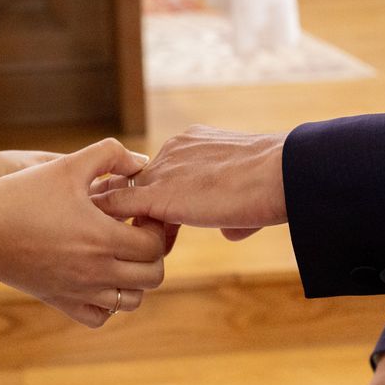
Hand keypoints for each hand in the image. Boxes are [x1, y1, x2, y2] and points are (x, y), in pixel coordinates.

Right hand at [0, 138, 165, 327]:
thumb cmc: (20, 195)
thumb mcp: (66, 165)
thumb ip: (109, 155)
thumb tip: (140, 163)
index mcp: (101, 238)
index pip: (155, 245)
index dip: (155, 226)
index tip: (140, 212)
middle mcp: (95, 272)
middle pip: (152, 276)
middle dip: (152, 252)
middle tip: (134, 231)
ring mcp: (79, 291)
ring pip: (132, 301)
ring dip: (135, 278)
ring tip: (119, 253)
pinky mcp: (60, 302)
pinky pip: (100, 317)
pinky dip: (108, 301)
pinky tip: (97, 276)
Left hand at [91, 125, 287, 237]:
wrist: (280, 174)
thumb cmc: (274, 186)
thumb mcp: (248, 198)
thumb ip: (231, 214)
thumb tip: (230, 232)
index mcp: (194, 144)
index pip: (167, 173)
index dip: (166, 200)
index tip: (168, 225)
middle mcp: (173, 151)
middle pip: (144, 182)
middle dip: (141, 209)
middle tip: (136, 235)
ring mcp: (162, 171)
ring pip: (126, 192)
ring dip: (121, 217)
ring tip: (113, 240)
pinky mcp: (156, 194)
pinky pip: (119, 204)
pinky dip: (111, 217)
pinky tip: (105, 236)